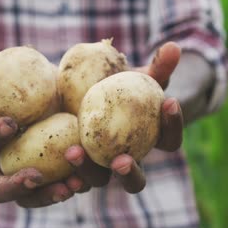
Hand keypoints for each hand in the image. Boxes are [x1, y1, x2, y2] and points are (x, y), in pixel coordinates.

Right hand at [0, 49, 82, 207]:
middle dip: (20, 187)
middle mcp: (2, 164)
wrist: (11, 98)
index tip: (10, 122)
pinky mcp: (52, 168)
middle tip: (39, 176)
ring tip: (75, 182)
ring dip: (54, 192)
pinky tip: (96, 170)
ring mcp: (27, 170)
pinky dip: (78, 180)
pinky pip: (63, 182)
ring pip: (35, 196)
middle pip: (3, 189)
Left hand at [65, 42, 183, 193]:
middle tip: (121, 160)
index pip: (169, 140)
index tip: (169, 101)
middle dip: (129, 173)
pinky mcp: (74, 165)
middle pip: (135, 180)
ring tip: (73, 152)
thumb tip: (174, 47)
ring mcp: (99, 167)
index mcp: (148, 143)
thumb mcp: (137, 76)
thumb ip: (157, 66)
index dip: (173, 125)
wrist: (83, 91)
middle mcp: (126, 162)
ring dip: (88, 172)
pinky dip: (63, 172)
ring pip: (98, 180)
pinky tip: (53, 161)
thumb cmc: (118, 84)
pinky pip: (70, 175)